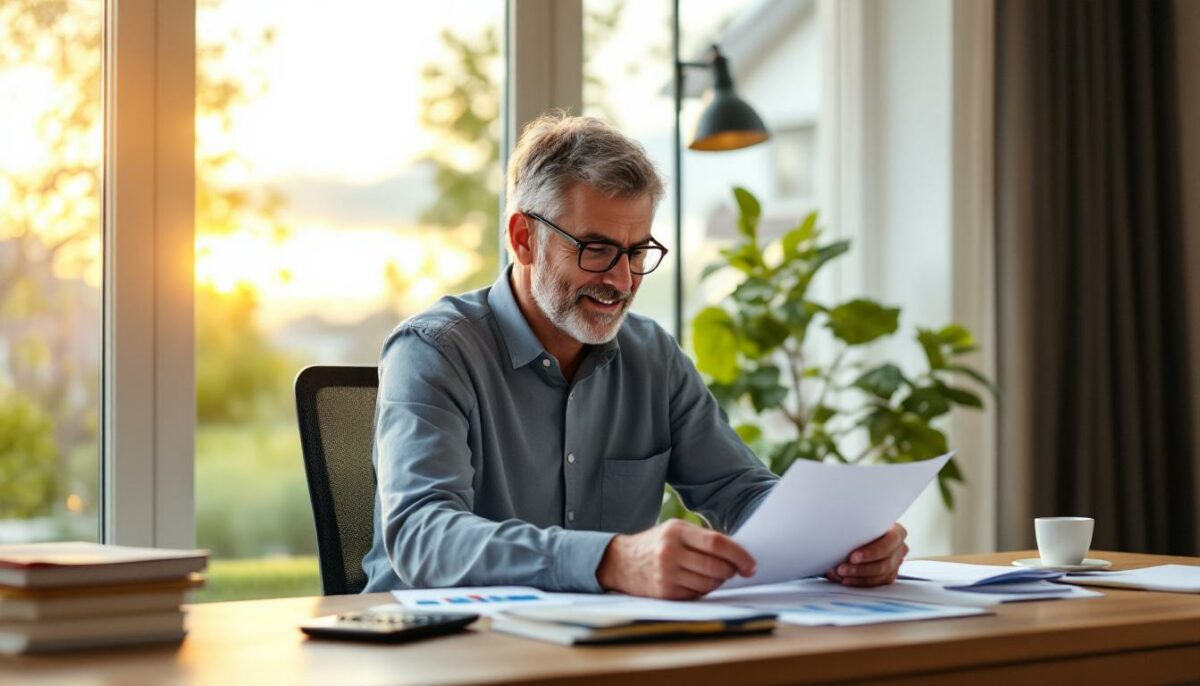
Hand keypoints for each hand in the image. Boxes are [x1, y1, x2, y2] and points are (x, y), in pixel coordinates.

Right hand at [595, 519, 756, 598]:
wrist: (620, 561)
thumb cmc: (655, 544)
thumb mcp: (675, 530)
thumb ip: (703, 538)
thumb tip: (737, 552)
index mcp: (677, 531)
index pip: (718, 543)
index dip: (739, 555)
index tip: (751, 565)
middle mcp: (671, 552)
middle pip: (716, 566)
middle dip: (732, 571)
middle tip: (736, 571)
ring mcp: (667, 574)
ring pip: (709, 584)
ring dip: (719, 582)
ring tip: (716, 575)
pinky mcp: (665, 592)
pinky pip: (696, 595)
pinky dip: (704, 590)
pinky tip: (699, 582)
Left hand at [826, 522, 907, 586]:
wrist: (866, 531)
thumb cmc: (864, 524)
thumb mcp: (862, 521)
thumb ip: (856, 528)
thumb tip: (838, 536)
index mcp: (897, 531)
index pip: (890, 542)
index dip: (871, 551)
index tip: (853, 557)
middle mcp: (899, 548)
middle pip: (885, 563)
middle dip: (861, 568)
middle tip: (842, 569)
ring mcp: (896, 563)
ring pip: (881, 575)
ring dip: (858, 576)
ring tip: (841, 574)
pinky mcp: (889, 575)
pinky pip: (876, 582)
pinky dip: (859, 581)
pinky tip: (847, 579)